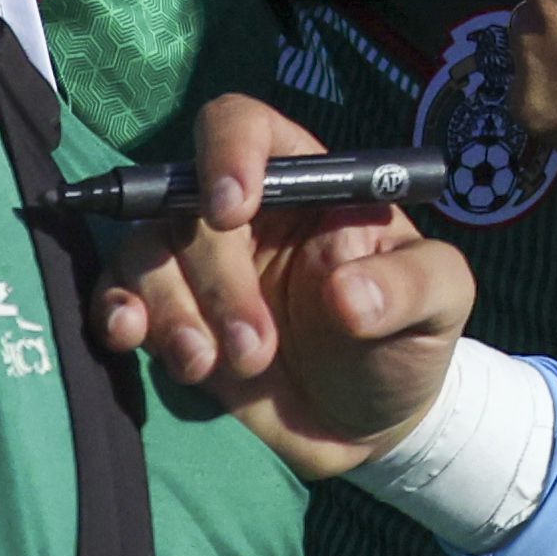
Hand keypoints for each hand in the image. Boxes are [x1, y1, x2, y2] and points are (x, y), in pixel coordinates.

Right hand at [88, 95, 476, 477]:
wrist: (368, 428)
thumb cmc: (406, 341)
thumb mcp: (442, 304)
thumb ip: (412, 285)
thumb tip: (348, 294)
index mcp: (304, 184)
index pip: (245, 127)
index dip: (228, 152)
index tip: (232, 209)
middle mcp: (241, 216)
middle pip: (188, 202)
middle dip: (215, 277)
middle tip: (254, 349)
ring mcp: (196, 268)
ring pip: (146, 251)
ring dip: (170, 309)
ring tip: (209, 367)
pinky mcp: (168, 320)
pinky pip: (116, 296)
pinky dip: (114, 311)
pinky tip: (132, 339)